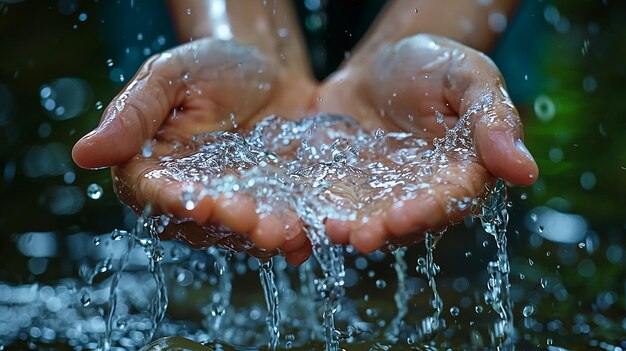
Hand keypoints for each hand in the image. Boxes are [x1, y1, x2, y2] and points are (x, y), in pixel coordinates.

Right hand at [72, 38, 316, 264]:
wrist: (268, 70)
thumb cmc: (210, 68)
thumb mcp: (171, 76)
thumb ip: (134, 113)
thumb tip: (83, 153)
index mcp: (154, 170)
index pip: (156, 192)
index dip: (174, 199)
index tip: (195, 200)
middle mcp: (192, 199)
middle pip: (205, 222)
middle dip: (230, 224)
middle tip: (253, 222)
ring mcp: (235, 208)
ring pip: (244, 232)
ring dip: (264, 236)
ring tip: (287, 232)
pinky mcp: (273, 209)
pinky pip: (282, 226)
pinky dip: (296, 233)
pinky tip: (310, 234)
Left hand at [313, 34, 537, 252]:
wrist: (378, 65)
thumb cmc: (431, 65)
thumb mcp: (466, 77)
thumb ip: (492, 118)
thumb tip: (525, 172)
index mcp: (459, 171)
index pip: (449, 198)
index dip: (428, 210)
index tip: (404, 216)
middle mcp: (420, 192)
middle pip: (405, 221)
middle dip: (383, 230)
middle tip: (361, 236)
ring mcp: (380, 195)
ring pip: (367, 220)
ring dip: (349, 230)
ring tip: (331, 231)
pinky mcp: (346, 189)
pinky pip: (333, 207)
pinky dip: (317, 219)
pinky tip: (304, 226)